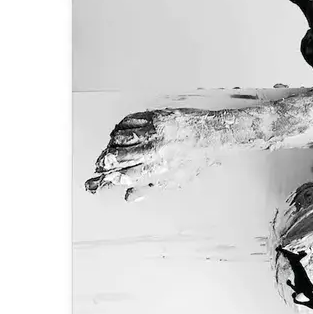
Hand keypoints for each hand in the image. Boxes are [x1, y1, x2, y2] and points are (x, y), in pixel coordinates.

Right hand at [85, 108, 212, 199]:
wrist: (215, 134)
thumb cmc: (198, 159)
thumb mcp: (177, 180)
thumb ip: (151, 188)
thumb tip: (129, 196)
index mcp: (159, 168)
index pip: (125, 176)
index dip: (107, 179)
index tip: (97, 181)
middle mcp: (154, 150)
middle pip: (117, 157)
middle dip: (103, 163)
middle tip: (99, 165)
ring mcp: (154, 132)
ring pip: (119, 138)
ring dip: (110, 145)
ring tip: (109, 150)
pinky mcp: (155, 117)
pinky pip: (128, 121)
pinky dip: (119, 128)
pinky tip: (118, 133)